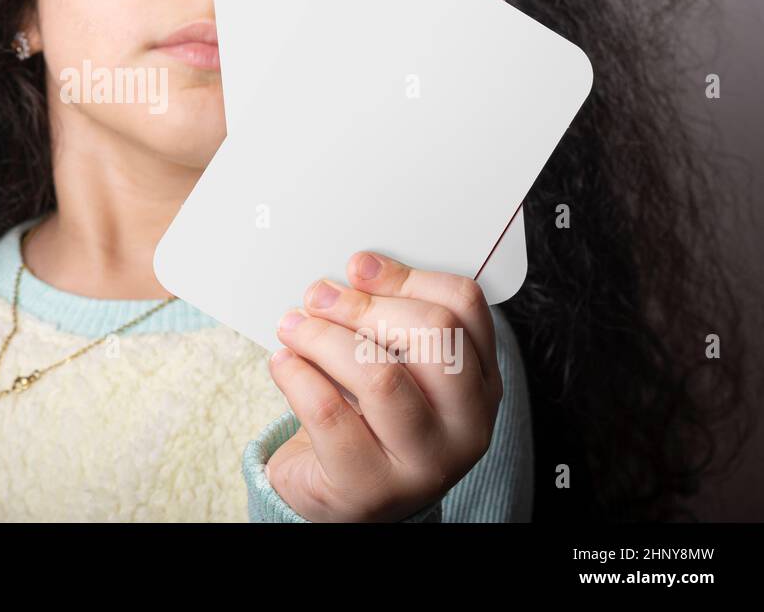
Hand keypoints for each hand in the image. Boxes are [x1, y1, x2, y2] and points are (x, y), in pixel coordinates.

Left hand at [265, 251, 502, 521]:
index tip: (359, 266)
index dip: (407, 277)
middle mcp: (466, 425)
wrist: (345, 498)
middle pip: (433, 335)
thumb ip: (387, 324)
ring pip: (380, 375)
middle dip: (364, 306)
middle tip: (317, 295)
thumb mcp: (395, 369)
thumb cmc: (368, 422)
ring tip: (293, 327)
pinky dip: (297, 376)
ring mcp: (424, 462)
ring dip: (324, 338)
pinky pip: (329, 414)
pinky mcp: (369, 486)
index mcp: (481, 383)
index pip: (464, 308)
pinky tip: (284, 364)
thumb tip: (353, 274)